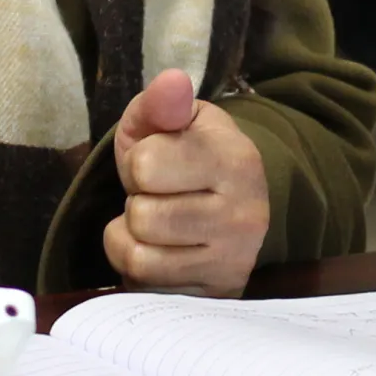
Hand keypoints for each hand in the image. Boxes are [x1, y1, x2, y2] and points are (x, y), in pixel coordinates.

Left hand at [103, 69, 269, 295]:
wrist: (234, 205)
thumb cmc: (189, 158)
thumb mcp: (174, 123)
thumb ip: (162, 103)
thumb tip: (171, 82)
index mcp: (234, 159)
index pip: (145, 166)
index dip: (139, 162)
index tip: (159, 163)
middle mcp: (244, 213)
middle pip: (141, 216)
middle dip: (138, 203)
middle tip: (160, 197)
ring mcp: (232, 260)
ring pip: (139, 258)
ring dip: (132, 239)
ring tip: (156, 225)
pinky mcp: (216, 293)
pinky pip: (146, 288)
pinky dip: (139, 270)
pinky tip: (161, 252)